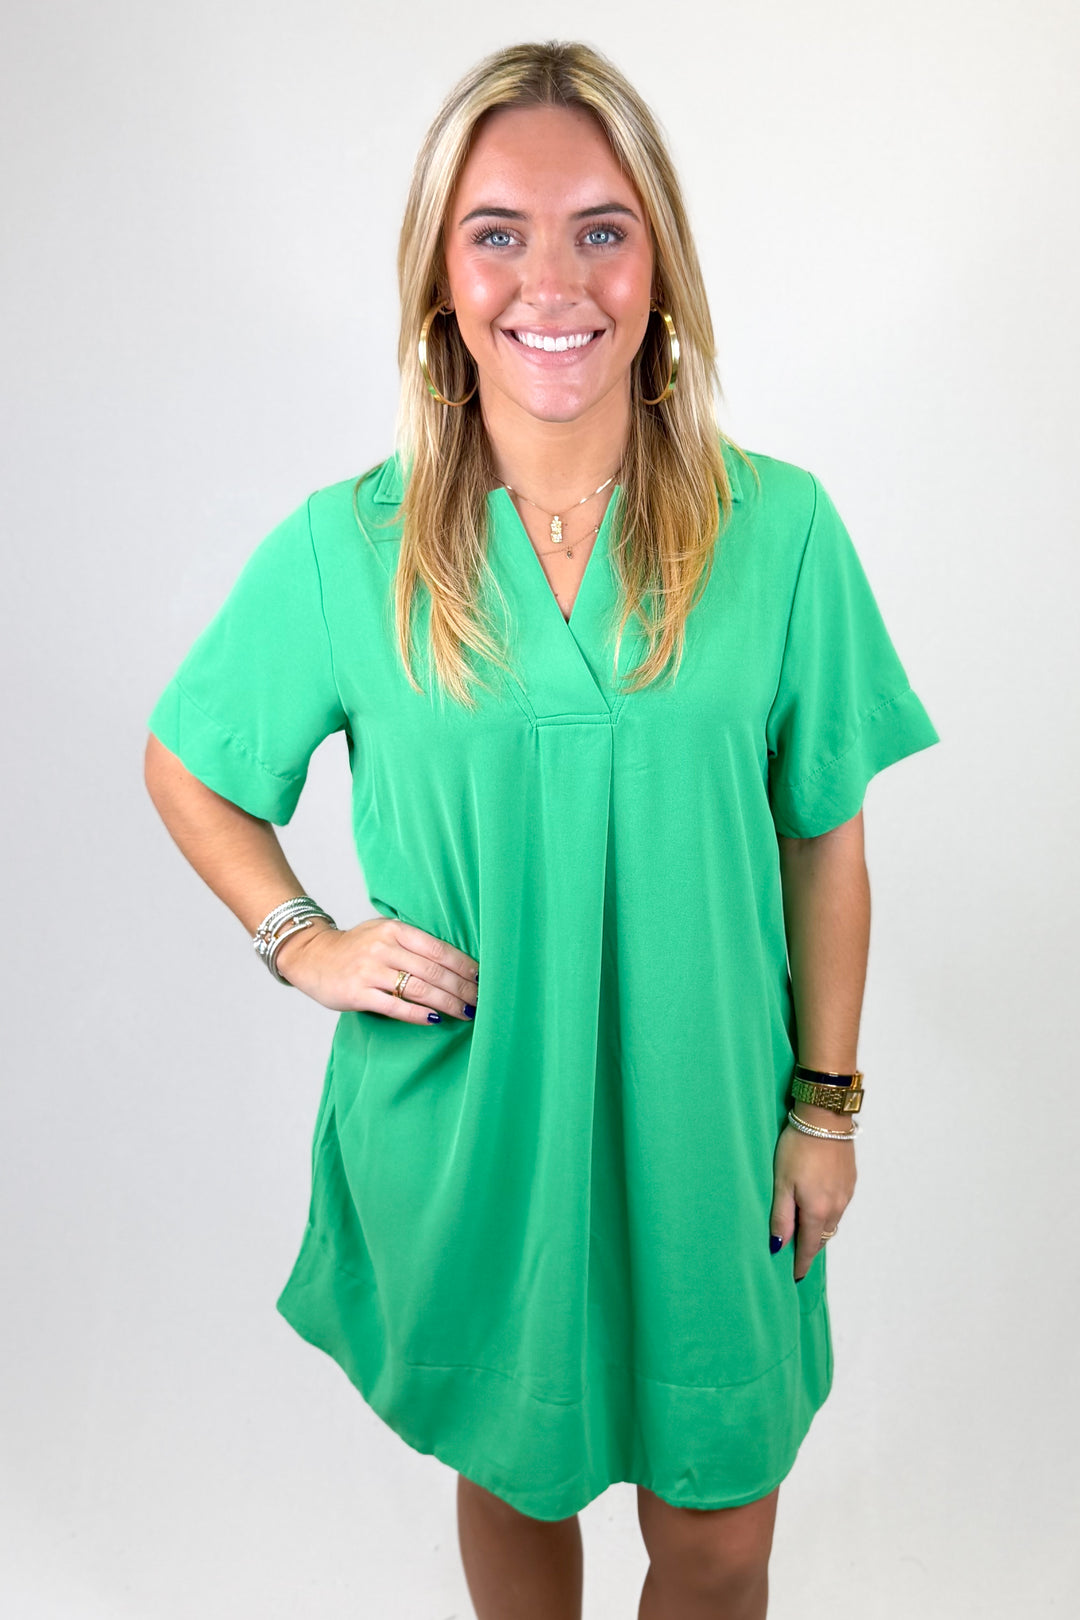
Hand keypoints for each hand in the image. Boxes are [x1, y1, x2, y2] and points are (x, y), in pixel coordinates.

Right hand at [272, 916, 479, 1021]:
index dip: (464, 965)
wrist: (312, 956)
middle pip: (433, 971)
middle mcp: (383, 948)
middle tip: (481, 1001)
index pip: (438, 948)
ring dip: (447, 1003)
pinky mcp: (357, 993)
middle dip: (461, 988)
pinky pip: (395, 1006)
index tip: (482, 978)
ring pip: (418, 989)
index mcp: (395, 930)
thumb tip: (456, 963)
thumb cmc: (356, 947)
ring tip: (466, 1013)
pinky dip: (418, 1014)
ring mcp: (369, 970)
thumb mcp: (383, 932)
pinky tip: (435, 1019)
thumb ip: (414, 943)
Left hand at [769, 1122, 856, 1282]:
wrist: (825, 1117)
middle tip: (796, 1256)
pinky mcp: (851, 1181)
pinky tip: (819, 1207)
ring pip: (832, 1223)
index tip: (795, 1278)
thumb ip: (781, 1216)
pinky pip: (839, 1207)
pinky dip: (828, 1214)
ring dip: (819, 1231)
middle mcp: (836, 1207)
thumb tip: (778, 1246)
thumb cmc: (798, 1147)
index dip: (801, 1264)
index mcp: (817, 1210)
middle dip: (809, 1249)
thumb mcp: (781, 1182)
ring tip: (805, 1234)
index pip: (808, 1247)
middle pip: (821, 1237)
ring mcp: (846, 1194)